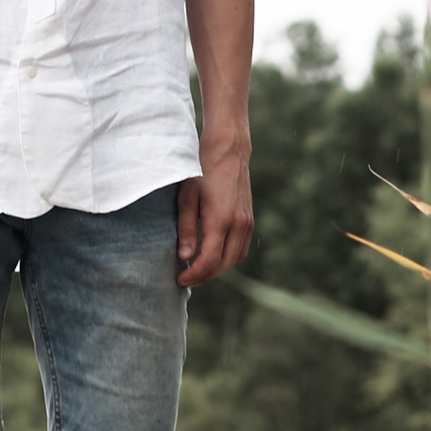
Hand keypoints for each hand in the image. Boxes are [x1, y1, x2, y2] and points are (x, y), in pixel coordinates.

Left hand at [176, 152, 251, 287]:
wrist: (228, 152)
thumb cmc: (201, 170)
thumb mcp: (186, 198)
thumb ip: (185, 229)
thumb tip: (185, 257)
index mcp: (221, 219)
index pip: (209, 260)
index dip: (194, 275)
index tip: (180, 279)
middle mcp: (239, 224)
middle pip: (223, 264)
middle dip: (204, 276)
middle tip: (186, 279)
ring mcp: (247, 223)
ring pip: (235, 259)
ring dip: (217, 269)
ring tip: (198, 271)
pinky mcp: (250, 220)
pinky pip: (241, 249)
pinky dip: (228, 259)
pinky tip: (213, 258)